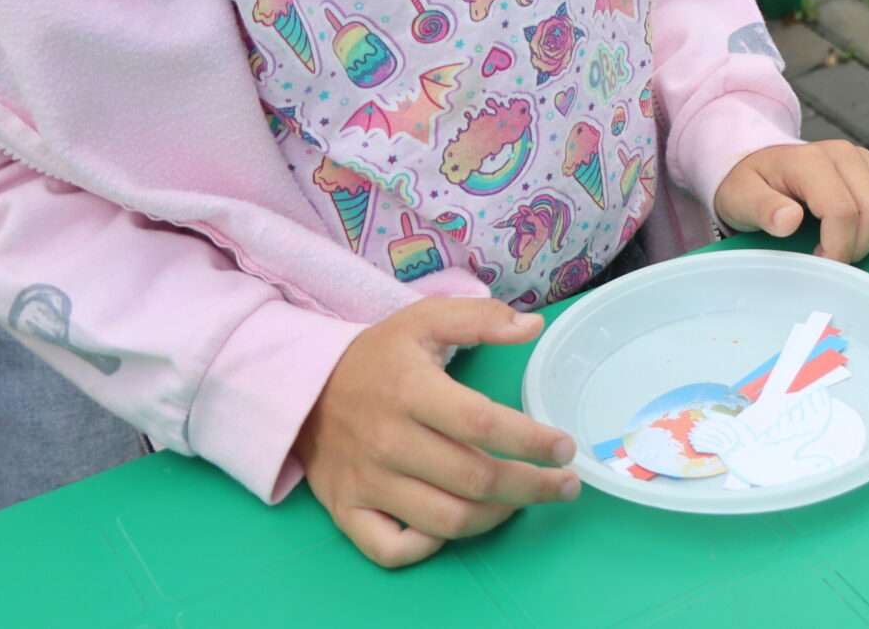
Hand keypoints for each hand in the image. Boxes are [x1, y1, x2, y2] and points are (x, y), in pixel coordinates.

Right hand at [293, 298, 579, 567]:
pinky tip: (457, 524)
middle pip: (474, 480)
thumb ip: (481, 318)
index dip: (531, 440)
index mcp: (412, 391)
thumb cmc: (377, 356)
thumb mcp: (425, 319)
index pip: (482, 423)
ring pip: (445, 520)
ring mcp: (367, 482)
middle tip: (565, 485)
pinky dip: (430, 547)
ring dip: (496, 518)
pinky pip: (392, 548)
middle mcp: (389, 442)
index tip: (565, 448)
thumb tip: (533, 326)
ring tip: (523, 501)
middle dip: (532, 487)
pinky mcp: (346, 510)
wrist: (303, 389)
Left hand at [715, 140, 868, 261]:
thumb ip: (762, 208)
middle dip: (856, 247)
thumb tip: (789, 221)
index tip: (820, 265)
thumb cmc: (750, 185)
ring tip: (843, 244)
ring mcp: (865, 160)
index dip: (837, 248)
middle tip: (830, 258)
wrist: (761, 165)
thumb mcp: (740, 197)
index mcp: (810, 161)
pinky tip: (860, 233)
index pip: (842, 211)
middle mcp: (844, 154)